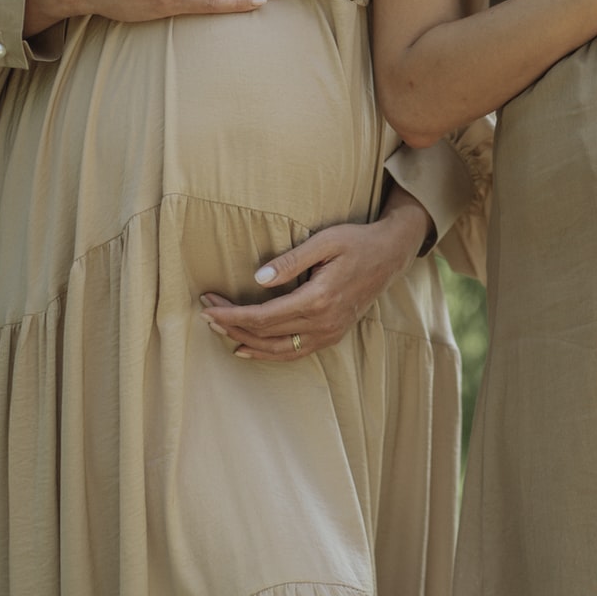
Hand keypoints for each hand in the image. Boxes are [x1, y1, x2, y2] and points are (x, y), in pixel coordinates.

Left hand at [198, 190, 430, 360]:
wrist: (391, 255)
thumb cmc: (357, 242)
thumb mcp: (324, 241)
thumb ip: (291, 261)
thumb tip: (258, 279)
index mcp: (318, 300)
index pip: (262, 316)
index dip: (232, 313)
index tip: (209, 305)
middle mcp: (323, 324)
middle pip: (265, 334)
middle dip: (231, 324)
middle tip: (205, 313)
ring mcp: (329, 333)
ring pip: (277, 350)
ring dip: (246, 341)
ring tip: (220, 330)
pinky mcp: (332, 335)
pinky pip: (294, 352)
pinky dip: (268, 353)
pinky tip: (248, 348)